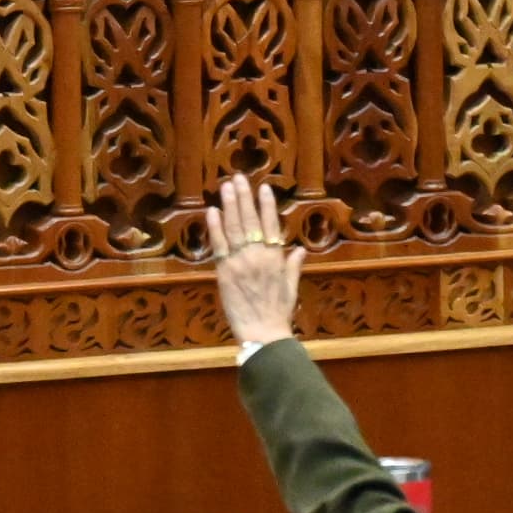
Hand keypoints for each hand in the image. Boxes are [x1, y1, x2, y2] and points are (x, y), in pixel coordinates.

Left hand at [201, 172, 303, 351]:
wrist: (263, 334)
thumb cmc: (279, 313)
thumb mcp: (291, 288)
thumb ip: (293, 266)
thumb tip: (300, 249)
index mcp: (276, 258)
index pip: (271, 225)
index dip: (267, 205)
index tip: (264, 187)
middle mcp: (258, 255)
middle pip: (250, 220)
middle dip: (245, 197)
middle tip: (238, 178)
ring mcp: (240, 262)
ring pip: (234, 228)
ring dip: (230, 205)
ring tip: (226, 186)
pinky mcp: (225, 272)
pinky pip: (219, 245)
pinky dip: (215, 227)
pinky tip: (212, 211)